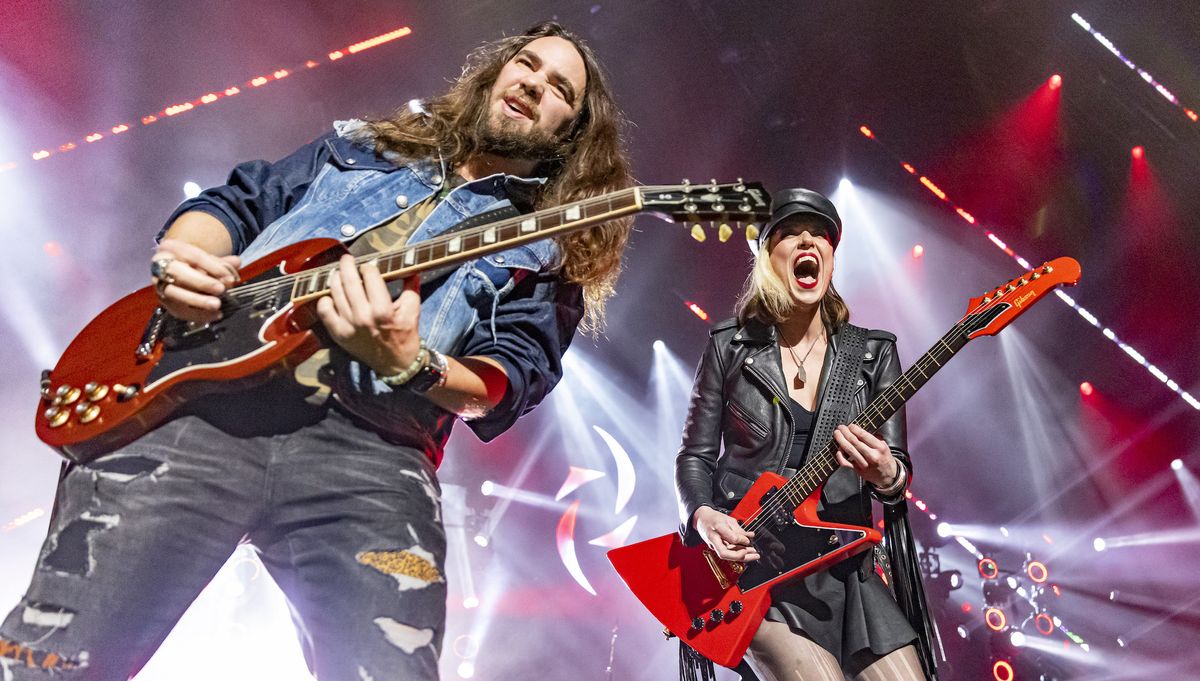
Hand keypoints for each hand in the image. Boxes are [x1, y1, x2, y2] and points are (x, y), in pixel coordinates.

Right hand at [152, 239, 240, 322]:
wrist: (176, 269)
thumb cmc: (194, 262)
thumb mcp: (207, 258)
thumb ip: (223, 262)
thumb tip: (236, 262)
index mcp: (171, 248)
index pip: (193, 256)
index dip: (213, 267)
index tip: (229, 278)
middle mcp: (160, 266)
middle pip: (178, 273)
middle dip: (201, 282)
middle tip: (220, 289)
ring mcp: (159, 285)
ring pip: (174, 293)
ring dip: (197, 301)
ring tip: (217, 305)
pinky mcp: (163, 302)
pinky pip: (178, 310)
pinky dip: (197, 314)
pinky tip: (214, 315)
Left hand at [315, 254, 421, 375]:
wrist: (396, 364)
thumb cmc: (405, 334)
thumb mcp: (413, 309)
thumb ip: (411, 286)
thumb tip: (411, 267)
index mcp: (383, 309)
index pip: (370, 276)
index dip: (368, 267)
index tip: (368, 266)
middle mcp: (363, 316)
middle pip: (349, 281)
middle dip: (347, 265)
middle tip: (346, 259)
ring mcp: (348, 326)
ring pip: (335, 293)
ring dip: (335, 279)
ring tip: (338, 273)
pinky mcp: (339, 334)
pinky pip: (324, 311)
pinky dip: (325, 300)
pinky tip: (330, 295)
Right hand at [693, 506, 758, 562]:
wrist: (701, 519)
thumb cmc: (713, 518)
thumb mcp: (728, 519)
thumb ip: (739, 529)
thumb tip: (749, 536)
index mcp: (718, 527)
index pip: (731, 538)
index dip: (742, 540)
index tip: (748, 540)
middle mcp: (714, 538)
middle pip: (725, 553)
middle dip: (740, 556)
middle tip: (753, 553)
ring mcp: (713, 545)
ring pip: (727, 556)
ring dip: (742, 557)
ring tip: (754, 554)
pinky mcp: (715, 548)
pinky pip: (727, 553)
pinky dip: (737, 554)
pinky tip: (746, 552)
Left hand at [832, 424, 899, 488]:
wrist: (888, 476)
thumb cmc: (884, 458)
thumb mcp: (884, 445)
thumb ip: (873, 438)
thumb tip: (859, 429)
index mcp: (880, 447)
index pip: (864, 435)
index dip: (854, 429)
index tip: (850, 425)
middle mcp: (872, 455)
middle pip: (855, 442)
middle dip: (845, 432)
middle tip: (841, 427)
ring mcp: (864, 464)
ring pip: (849, 450)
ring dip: (841, 440)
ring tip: (837, 434)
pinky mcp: (858, 470)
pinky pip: (846, 463)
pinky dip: (840, 456)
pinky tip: (838, 450)